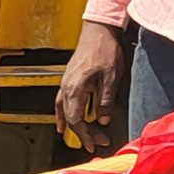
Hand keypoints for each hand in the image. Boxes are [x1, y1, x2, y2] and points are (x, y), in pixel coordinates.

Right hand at [56, 21, 123, 152]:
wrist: (99, 29)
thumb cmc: (105, 49)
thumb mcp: (111, 77)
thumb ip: (105, 100)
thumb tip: (103, 120)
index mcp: (75, 88)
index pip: (76, 120)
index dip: (85, 135)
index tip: (94, 144)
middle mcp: (67, 87)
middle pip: (70, 118)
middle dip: (83, 133)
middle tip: (98, 142)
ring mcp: (66, 82)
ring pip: (65, 110)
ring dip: (73, 125)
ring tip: (82, 137)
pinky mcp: (69, 78)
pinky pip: (62, 101)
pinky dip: (63, 113)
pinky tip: (64, 120)